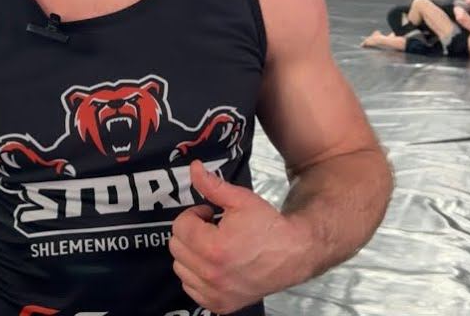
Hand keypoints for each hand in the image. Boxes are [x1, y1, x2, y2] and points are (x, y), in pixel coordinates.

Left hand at [169, 161, 309, 313]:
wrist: (293, 254)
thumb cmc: (268, 226)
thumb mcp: (241, 200)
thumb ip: (212, 185)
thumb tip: (193, 167)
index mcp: (214, 247)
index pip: (180, 226)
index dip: (194, 215)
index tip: (209, 214)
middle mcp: (212, 274)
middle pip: (176, 247)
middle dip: (191, 233)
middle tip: (211, 228)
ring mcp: (215, 293)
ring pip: (181, 268)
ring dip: (191, 254)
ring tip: (214, 246)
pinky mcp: (220, 305)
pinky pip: (191, 289)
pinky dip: (197, 276)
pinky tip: (214, 265)